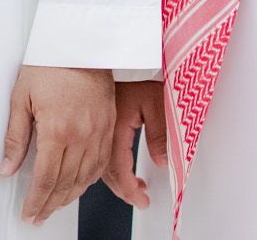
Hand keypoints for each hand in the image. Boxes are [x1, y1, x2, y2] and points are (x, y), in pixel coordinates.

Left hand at [0, 65, 115, 223]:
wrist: (82, 43)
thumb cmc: (50, 63)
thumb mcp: (21, 97)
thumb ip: (15, 137)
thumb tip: (7, 167)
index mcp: (57, 129)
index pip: (46, 178)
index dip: (37, 201)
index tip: (30, 212)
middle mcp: (81, 135)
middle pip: (66, 183)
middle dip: (50, 204)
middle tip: (39, 215)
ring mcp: (98, 132)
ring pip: (86, 178)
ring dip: (70, 196)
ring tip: (55, 204)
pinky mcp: (109, 126)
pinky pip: (101, 163)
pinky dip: (89, 180)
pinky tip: (79, 185)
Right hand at [100, 78, 163, 208]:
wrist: (111, 55)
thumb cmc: (134, 73)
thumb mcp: (156, 101)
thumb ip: (160, 133)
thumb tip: (163, 161)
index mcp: (114, 126)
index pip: (118, 168)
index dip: (129, 189)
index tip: (141, 200)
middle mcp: (99, 130)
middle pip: (105, 171)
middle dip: (123, 190)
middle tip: (139, 199)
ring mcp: (94, 127)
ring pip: (98, 165)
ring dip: (115, 180)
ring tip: (133, 186)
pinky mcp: (93, 124)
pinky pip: (96, 153)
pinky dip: (108, 166)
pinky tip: (119, 168)